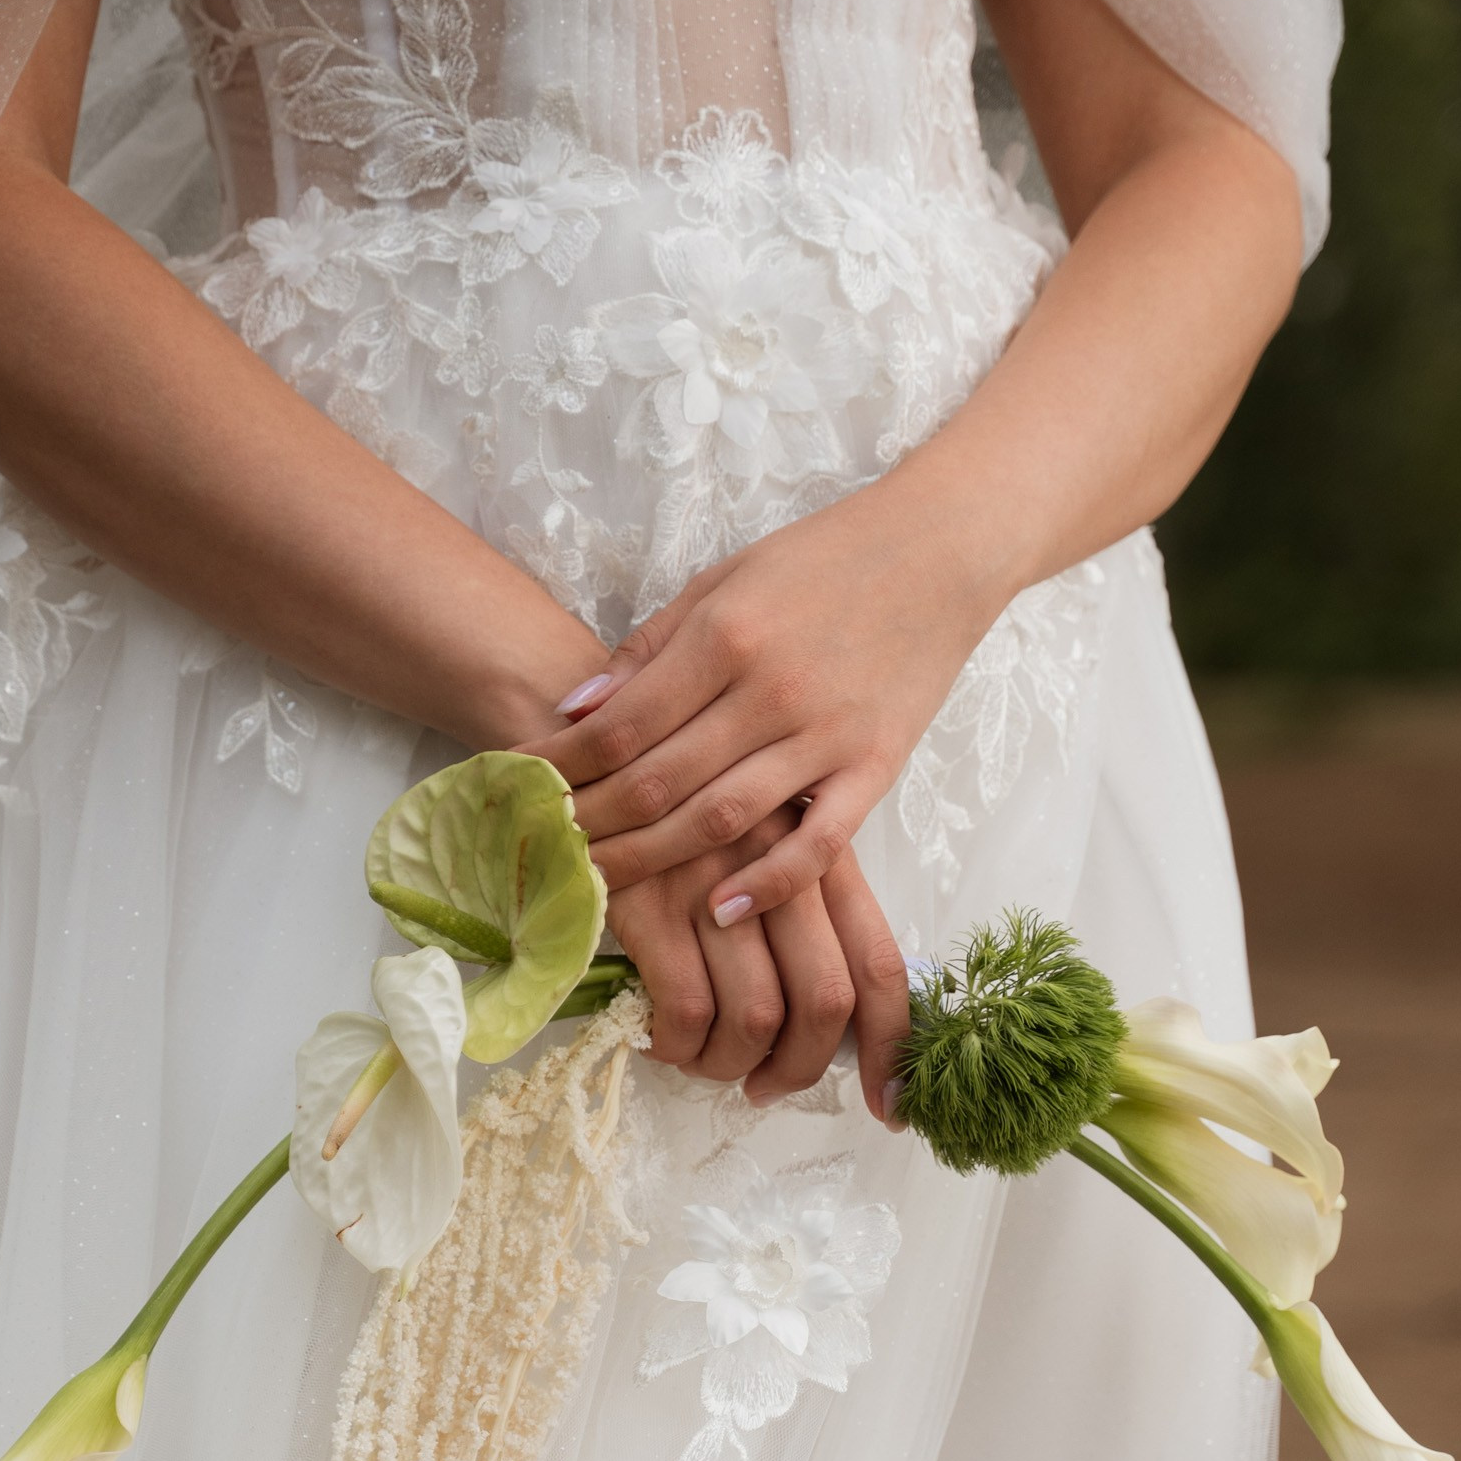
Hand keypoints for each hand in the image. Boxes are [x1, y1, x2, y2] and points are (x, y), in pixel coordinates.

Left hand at [525, 483, 993, 926]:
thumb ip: (650, 648)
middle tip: (543, 855)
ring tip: (600, 886)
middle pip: (656, 782)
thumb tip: (574, 711)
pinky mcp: (875, 767)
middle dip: (589, 825)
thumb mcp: (724, 580)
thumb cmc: (824, 560)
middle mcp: (770, 690)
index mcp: (726, 635)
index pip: (619, 725)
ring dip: (652, 862)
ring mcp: (825, 736)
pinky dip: (768, 884)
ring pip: (721, 820)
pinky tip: (720, 911)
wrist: (941, 549)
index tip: (519, 795)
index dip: (561, 767)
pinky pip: (818, 844)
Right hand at [607, 817, 910, 1117]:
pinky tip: (661, 1041)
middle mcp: (777, 864)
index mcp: (819, 857)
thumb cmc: (675, 836)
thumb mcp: (758, 858)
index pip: (879, 962)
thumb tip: (828, 1031)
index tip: (888, 1103)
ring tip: (703, 1059)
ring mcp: (713, 883)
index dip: (890, 1047)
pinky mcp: (650, 903)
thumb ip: (804, 926)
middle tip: (765, 1086)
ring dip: (730, 1064)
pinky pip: (686, 1012)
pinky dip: (679, 1048)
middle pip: (825, 1001)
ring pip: (756, 1018)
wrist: (585, 781)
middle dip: (800, 1069)